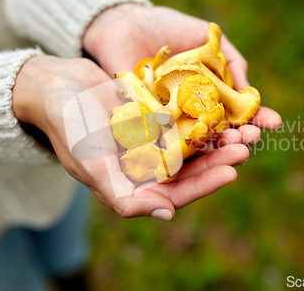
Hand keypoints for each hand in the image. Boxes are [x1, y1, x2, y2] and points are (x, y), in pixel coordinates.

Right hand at [12, 56, 253, 219]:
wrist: (57, 87)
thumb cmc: (68, 128)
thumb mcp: (91, 165)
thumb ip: (123, 197)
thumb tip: (167, 216)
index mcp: (134, 183)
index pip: (177, 192)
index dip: (205, 184)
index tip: (231, 172)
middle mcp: (147, 165)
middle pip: (192, 167)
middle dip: (220, 158)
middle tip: (247, 144)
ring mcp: (153, 139)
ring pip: (193, 143)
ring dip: (218, 136)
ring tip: (244, 126)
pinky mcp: (156, 116)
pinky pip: (185, 117)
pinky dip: (203, 113)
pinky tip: (223, 105)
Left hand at [83, 4, 281, 144]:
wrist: (126, 23)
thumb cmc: (168, 28)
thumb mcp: (208, 37)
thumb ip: (230, 61)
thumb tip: (251, 92)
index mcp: (210, 95)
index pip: (238, 113)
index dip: (256, 119)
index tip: (274, 123)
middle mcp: (192, 113)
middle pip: (220, 132)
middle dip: (239, 138)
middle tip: (252, 139)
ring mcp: (169, 122)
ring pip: (196, 142)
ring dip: (217, 148)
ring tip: (235, 148)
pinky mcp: (144, 126)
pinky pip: (163, 141)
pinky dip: (180, 148)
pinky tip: (197, 150)